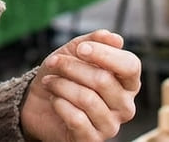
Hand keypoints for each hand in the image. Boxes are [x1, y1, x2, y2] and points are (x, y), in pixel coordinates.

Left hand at [20, 30, 140, 141]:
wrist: (37, 103)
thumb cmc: (63, 75)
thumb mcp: (74, 52)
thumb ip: (94, 41)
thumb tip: (116, 38)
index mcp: (127, 82)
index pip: (130, 66)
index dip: (104, 54)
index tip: (80, 49)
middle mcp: (125, 106)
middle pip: (103, 80)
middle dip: (72, 67)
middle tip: (53, 62)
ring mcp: (111, 125)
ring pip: (87, 98)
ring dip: (61, 85)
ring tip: (50, 81)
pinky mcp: (92, 140)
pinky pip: (76, 118)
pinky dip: (59, 104)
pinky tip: (54, 100)